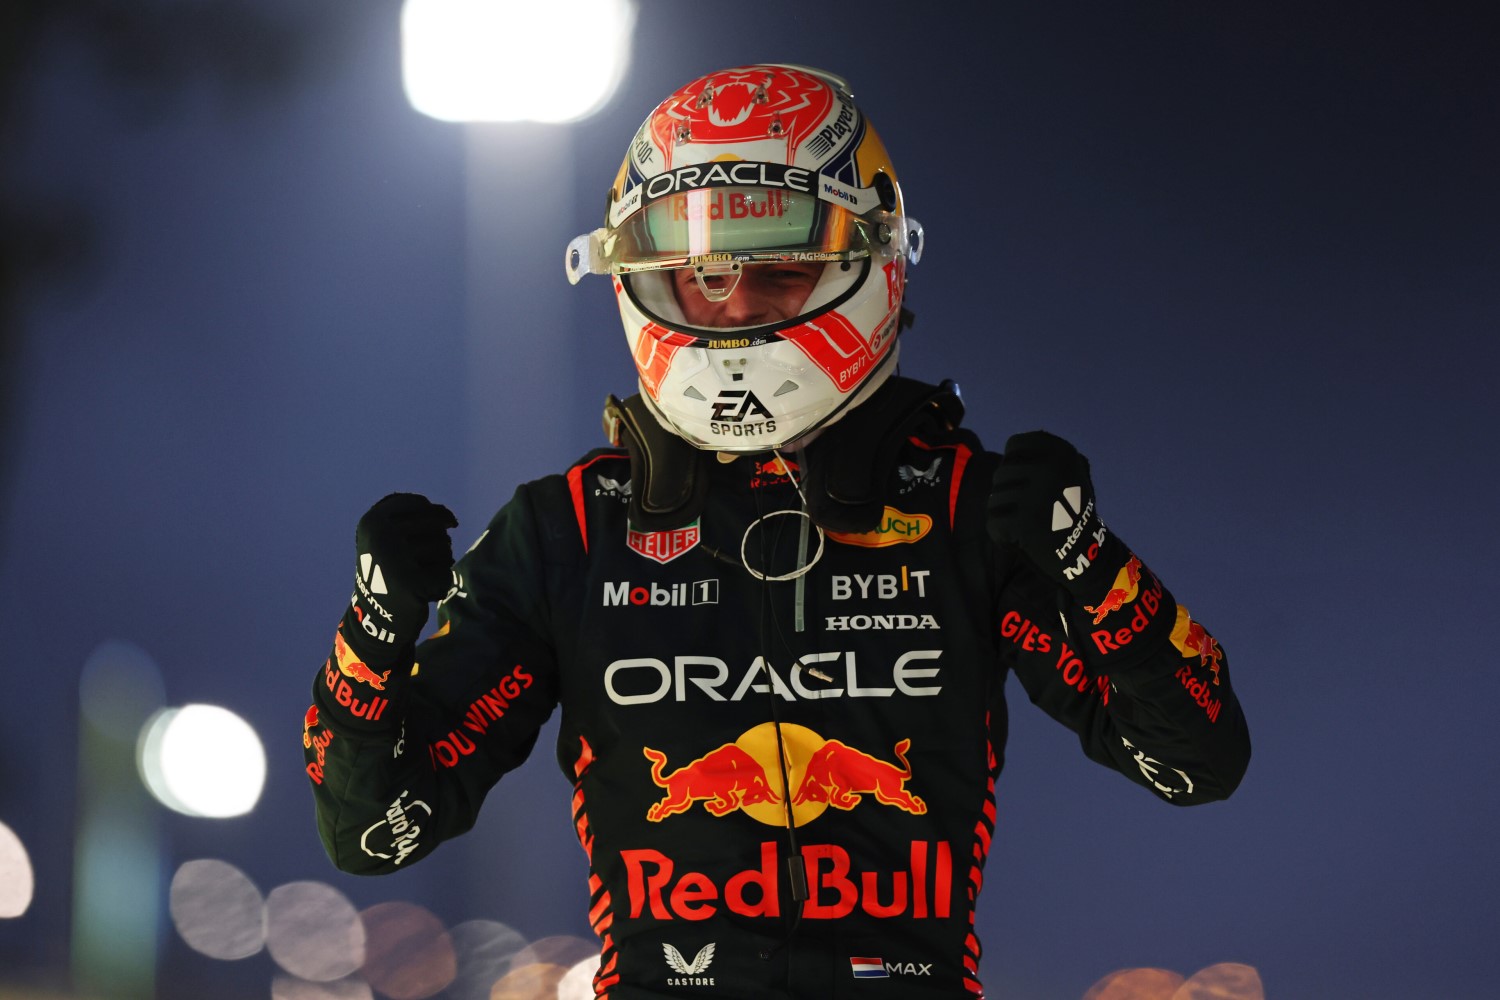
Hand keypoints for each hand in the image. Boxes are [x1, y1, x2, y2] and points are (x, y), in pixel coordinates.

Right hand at [346, 493, 457, 655]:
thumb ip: (418, 518)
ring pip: (444, 547)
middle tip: (415, 563)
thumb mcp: (389, 536)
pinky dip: (440, 584)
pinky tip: (422, 593)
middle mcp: (381, 535)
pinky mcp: (411, 582)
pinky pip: (445, 573)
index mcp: (372, 520)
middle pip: (435, 524)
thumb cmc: (391, 571)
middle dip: (435, 543)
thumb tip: (450, 519)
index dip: (432, 515)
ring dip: (439, 563)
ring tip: (416, 578)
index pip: (419, 504)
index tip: (424, 534)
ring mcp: (395, 558)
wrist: (374, 619)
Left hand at [986, 430, 1124, 590]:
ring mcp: (1032, 495)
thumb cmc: (1073, 510)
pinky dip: (1003, 535)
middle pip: (1001, 473)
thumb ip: (1044, 455)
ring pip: (994, 498)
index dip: (1016, 464)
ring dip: (1005, 514)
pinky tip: (1024, 539)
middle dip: (1009, 492)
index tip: (1029, 482)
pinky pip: (993, 523)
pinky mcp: (1020, 521)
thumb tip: (1014, 445)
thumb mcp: (1070, 471)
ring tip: (1030, 524)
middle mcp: (1046, 468)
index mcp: (1060, 451)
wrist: (1085, 552)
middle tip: (1032, 510)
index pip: (1015, 445)